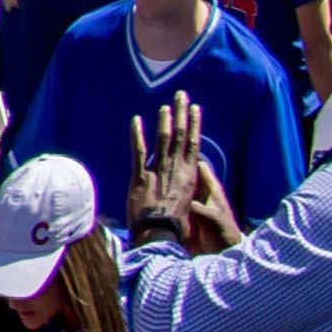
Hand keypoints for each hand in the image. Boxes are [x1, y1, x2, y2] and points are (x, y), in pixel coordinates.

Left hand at [135, 95, 202, 236]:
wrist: (161, 235)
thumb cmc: (177, 226)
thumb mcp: (189, 205)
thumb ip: (187, 189)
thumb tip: (189, 181)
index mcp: (189, 176)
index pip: (193, 144)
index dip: (195, 125)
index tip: (196, 109)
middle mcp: (176, 169)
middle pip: (180, 136)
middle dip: (182, 114)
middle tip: (182, 96)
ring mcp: (158, 172)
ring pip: (162, 140)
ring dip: (164, 120)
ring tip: (165, 105)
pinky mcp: (140, 177)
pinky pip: (138, 151)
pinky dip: (136, 135)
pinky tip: (135, 120)